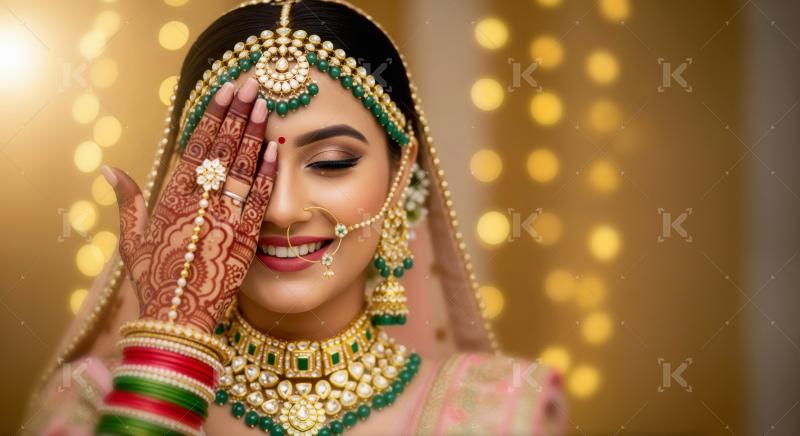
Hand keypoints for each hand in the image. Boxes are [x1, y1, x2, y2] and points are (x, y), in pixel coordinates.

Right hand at [104, 78, 276, 332]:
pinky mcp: (245, 236)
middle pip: (222, 148)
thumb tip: (109, 168)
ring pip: (241, 167)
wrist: (178, 317)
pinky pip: (258, 198)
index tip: (225, 90)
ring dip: (254, 134)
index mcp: (172, 197)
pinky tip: (276, 148)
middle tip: (252, 85)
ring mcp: (224, 216)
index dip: (213, 116)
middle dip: (238, 113)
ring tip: (265, 105)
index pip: (196, 146)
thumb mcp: (131, 240)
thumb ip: (126, 200)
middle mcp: (199, 201)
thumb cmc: (153, 280)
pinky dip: (267, 173)